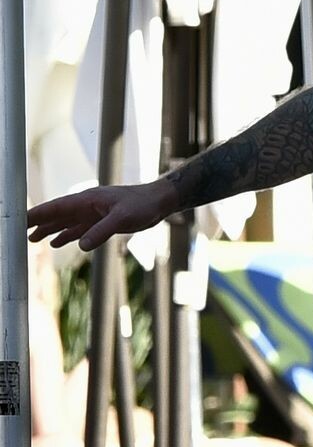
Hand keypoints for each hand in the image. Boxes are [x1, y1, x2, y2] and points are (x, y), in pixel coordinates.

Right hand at [28, 176, 175, 252]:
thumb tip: (80, 246)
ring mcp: (94, 214)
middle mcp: (87, 206)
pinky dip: (67, 236)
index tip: (20, 218)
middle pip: (57, 215)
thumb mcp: (122, 219)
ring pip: (66, 223)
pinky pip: (79, 229)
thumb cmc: (142, 205)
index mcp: (87, 200)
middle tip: (19, 232)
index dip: (38, 213)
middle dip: (38, 222)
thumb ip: (101, 232)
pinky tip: (57, 243)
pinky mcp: (102, 222)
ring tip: (32, 239)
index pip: (56, 207)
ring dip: (50, 230)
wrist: (159, 202)